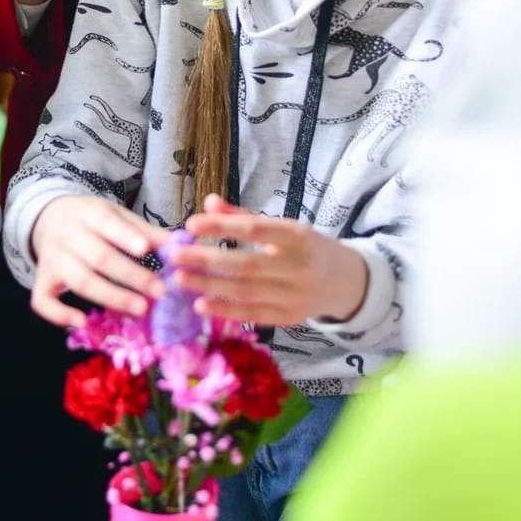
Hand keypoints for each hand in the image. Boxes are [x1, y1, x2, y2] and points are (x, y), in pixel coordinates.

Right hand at [30, 195, 168, 327]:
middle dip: (131, 276)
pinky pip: (43, 300)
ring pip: (79, 281)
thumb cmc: (93, 222)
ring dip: (111, 297)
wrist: (49, 218)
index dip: (125, 237)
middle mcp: (67, 235)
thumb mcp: (117, 216)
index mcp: (89, 213)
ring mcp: (52, 259)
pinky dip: (59, 314)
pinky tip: (82, 323)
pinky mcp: (42, 280)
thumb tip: (183, 246)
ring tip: (141, 309)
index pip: (107, 224)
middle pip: (99, 257)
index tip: (147, 250)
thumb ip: (147, 232)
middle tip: (160, 291)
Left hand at [169, 194, 368, 325]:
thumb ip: (244, 215)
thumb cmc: (305, 248)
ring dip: (209, 286)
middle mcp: (299, 267)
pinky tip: (200, 305)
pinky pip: (254, 315)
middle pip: (247, 264)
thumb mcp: (283, 227)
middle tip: (174, 256)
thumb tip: (208, 201)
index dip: (222, 227)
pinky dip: (225, 311)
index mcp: (297, 236)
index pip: (255, 229)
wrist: (346, 282)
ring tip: (179, 279)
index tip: (191, 224)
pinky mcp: (290, 318)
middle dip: (207, 260)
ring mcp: (296, 295)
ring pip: (246, 292)